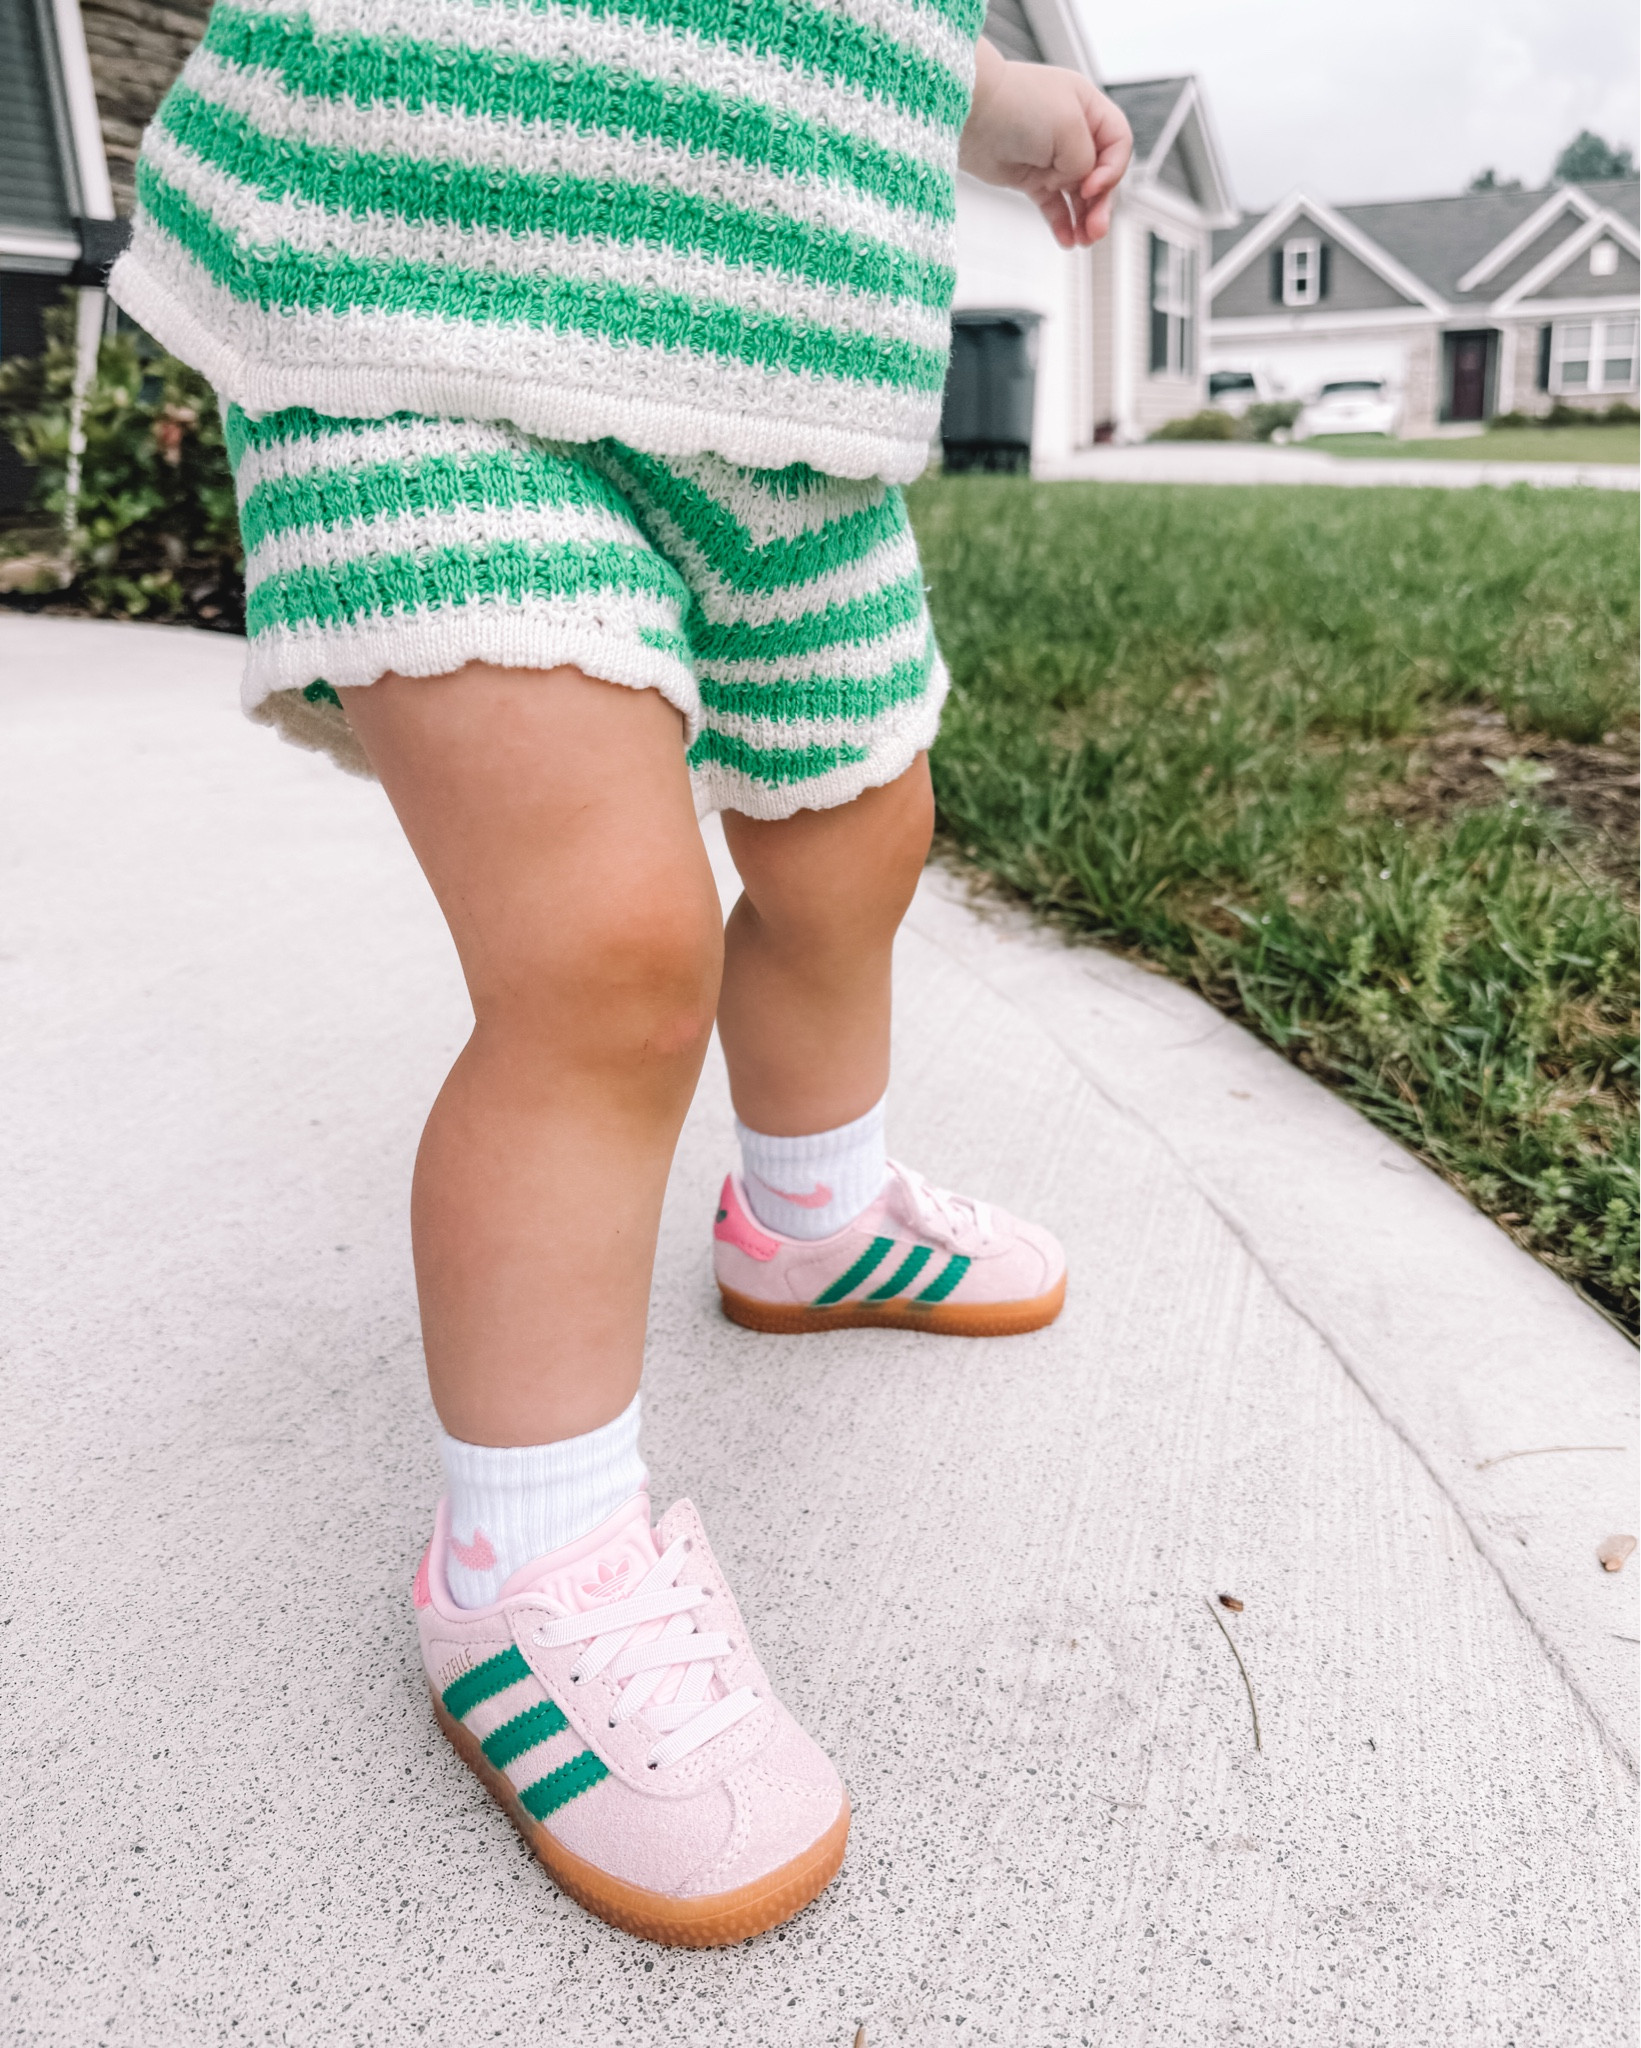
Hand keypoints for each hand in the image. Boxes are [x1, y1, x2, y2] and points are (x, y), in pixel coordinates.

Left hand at [958, 39, 1132, 248]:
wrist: (969, 112)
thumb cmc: (1016, 104)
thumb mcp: (1068, 127)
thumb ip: (1085, 159)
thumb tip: (1078, 181)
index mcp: (1088, 109)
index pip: (1118, 144)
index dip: (1112, 170)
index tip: (1091, 185)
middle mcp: (1072, 132)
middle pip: (1100, 175)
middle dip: (1101, 204)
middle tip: (1096, 229)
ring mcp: (1050, 156)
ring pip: (1078, 195)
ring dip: (1084, 219)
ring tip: (1084, 241)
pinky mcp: (1029, 176)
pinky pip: (1053, 205)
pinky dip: (1062, 223)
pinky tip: (1067, 240)